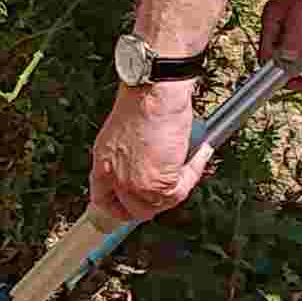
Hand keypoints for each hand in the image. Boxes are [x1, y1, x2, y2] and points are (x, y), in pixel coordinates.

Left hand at [90, 82, 210, 223]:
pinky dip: (193, 173)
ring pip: (159, 205)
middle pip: (132, 210)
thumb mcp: (124, 129)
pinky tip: (199, 154)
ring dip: (178, 187)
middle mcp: (115, 178)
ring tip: (190, 163)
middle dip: (154, 203)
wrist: (153, 90)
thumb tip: (146, 159)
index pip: (102, 200)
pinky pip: (180, 190)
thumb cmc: (142, 97)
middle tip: (171, 188)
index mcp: (102, 163)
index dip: (119, 207)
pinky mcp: (158, 183)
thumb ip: (128, 152)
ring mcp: (135, 184)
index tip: (131, 207)